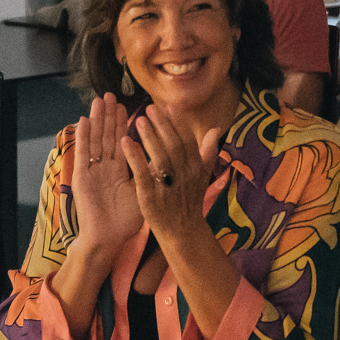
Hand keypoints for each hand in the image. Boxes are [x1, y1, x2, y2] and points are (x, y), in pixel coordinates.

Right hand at [66, 94, 145, 248]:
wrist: (109, 239)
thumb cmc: (126, 219)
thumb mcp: (145, 190)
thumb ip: (154, 171)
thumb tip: (173, 156)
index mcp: (119, 169)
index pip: (122, 140)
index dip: (125, 123)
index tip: (127, 105)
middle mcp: (104, 167)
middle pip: (107, 136)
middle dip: (109, 116)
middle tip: (111, 94)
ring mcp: (92, 171)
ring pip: (95, 140)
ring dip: (97, 120)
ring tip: (99, 100)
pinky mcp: (82, 178)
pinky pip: (83, 154)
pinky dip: (84, 137)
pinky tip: (84, 121)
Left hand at [121, 105, 224, 242]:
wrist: (182, 232)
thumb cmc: (189, 201)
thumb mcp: (202, 177)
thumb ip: (207, 153)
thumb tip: (214, 129)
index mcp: (196, 169)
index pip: (187, 141)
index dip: (178, 123)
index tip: (168, 106)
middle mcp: (184, 177)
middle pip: (174, 146)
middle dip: (162, 125)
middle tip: (150, 108)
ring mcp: (167, 188)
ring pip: (159, 158)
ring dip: (149, 137)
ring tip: (138, 119)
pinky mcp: (150, 198)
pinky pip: (142, 174)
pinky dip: (134, 157)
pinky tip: (125, 142)